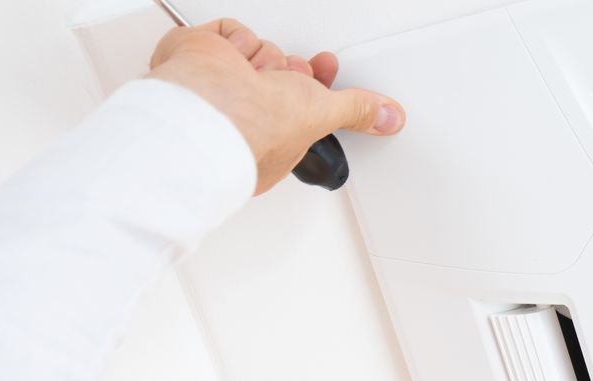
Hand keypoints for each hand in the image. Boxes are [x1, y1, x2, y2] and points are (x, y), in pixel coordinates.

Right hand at [148, 18, 403, 195]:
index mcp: (273, 137)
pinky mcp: (202, 55)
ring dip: (262, 59)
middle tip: (284, 78)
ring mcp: (221, 84)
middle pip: (283, 73)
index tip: (325, 66)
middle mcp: (246, 113)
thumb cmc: (258, 125)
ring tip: (249, 77)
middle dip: (289, 71)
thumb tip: (390, 118)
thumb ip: (358, 112)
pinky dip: (235, 40)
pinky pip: (232, 31)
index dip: (315, 82)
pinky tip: (228, 59)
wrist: (211, 103)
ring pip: (262, 50)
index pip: (302, 100)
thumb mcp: (324, 115)